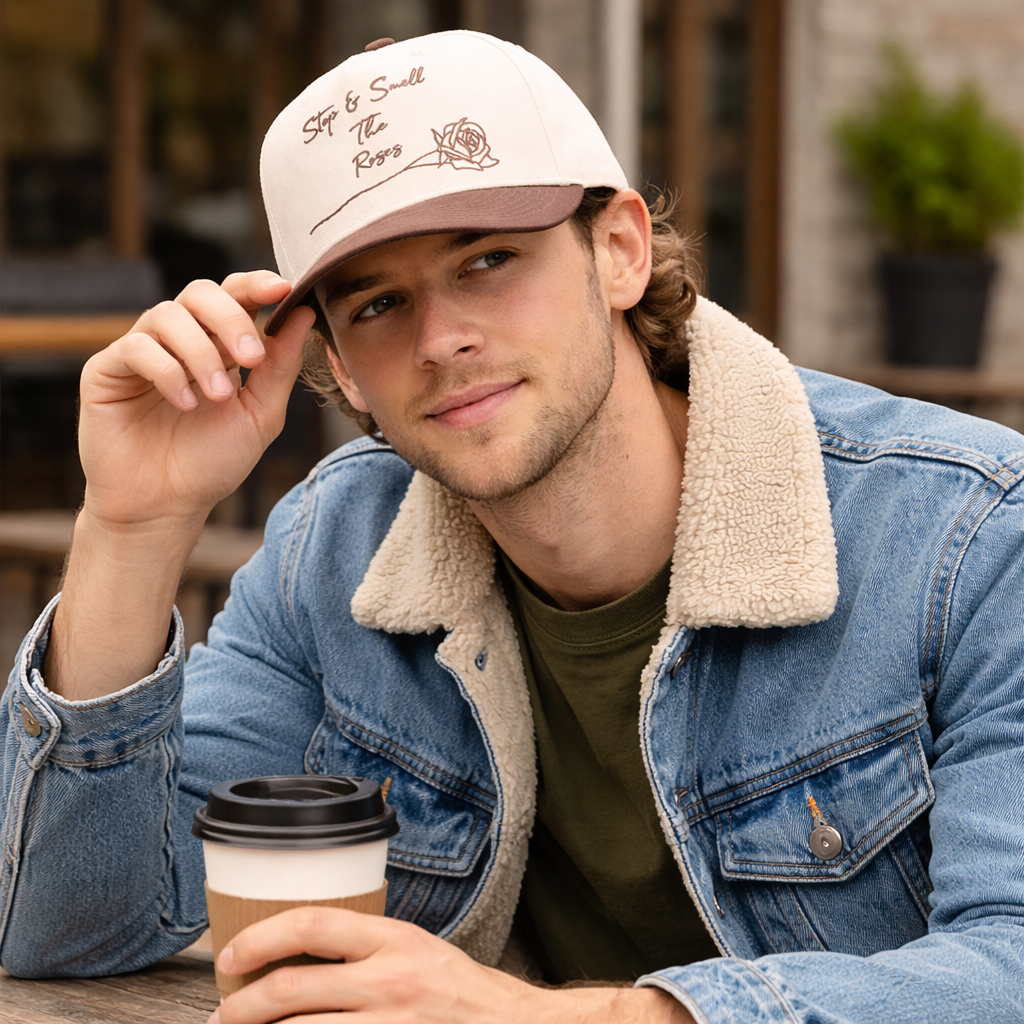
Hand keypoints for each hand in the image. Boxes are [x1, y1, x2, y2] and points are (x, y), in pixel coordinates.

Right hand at [79, 271, 314, 527]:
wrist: (166, 505)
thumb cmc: (212, 462)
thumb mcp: (260, 415)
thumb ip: (281, 366)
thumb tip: (303, 313)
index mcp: (218, 344)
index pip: (235, 295)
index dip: (257, 284)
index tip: (284, 290)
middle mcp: (179, 340)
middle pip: (200, 293)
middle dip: (231, 318)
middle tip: (251, 358)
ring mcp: (142, 351)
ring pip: (168, 316)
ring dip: (202, 353)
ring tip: (217, 396)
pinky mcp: (107, 370)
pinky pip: (137, 347)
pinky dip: (168, 371)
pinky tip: (186, 403)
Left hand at [209, 908, 694, 1023]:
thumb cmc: (461, 990)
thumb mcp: (415, 948)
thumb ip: (367, 948)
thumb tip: (304, 952)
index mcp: (393, 939)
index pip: (310, 925)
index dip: (260, 938)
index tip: (231, 954)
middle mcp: (387, 980)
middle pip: (292, 988)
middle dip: (243, 1003)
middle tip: (222, 1010)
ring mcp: (388, 1023)